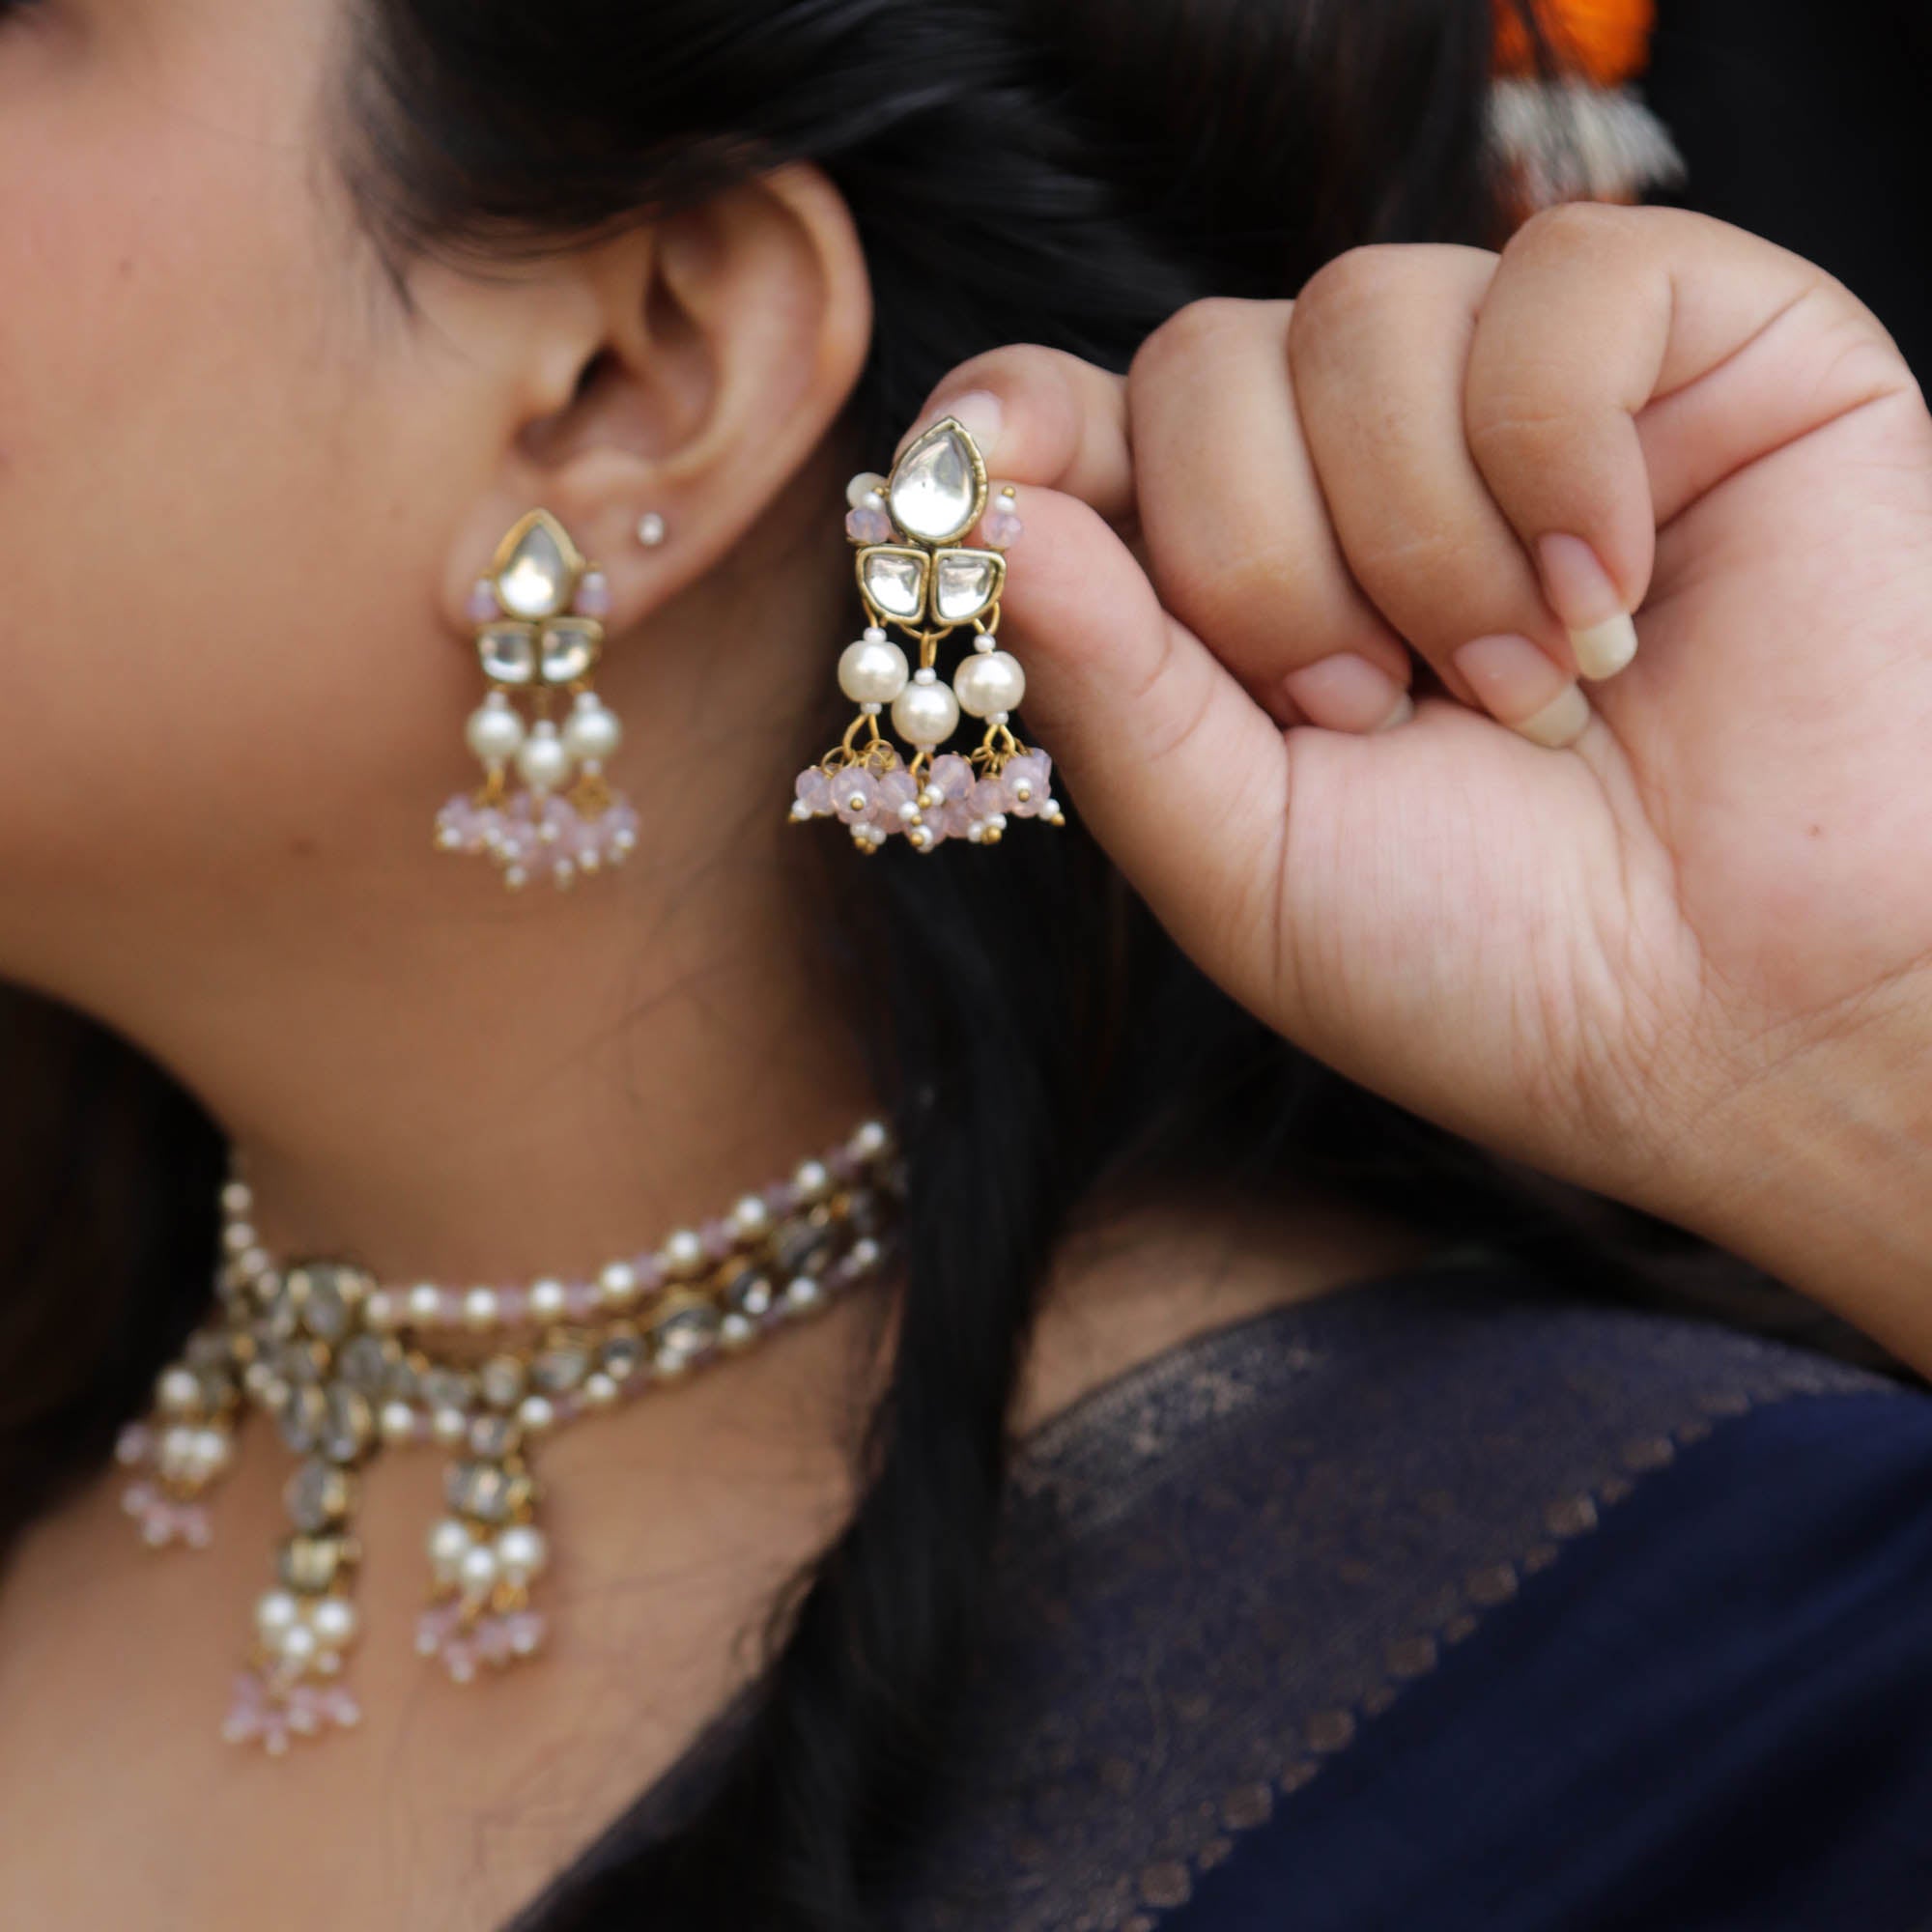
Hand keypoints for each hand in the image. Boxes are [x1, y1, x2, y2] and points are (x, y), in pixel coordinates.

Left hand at [903, 205, 1931, 1363]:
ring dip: (1415, 540)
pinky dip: (1559, 449)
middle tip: (1364, 713)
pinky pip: (1560, 279)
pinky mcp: (1702, 348)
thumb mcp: (1236, 856)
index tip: (961, 479)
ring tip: (1519, 695)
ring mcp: (1524, 400)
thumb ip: (1104, 684)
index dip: (1008, 426)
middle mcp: (1365, 471)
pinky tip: (1613, 592)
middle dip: (1253, 563)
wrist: (1734, 1016)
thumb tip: (979, 508)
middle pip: (1197, 363)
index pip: (1081, 420)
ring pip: (1358, 312)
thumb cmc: (1483, 961)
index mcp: (1239, 581)